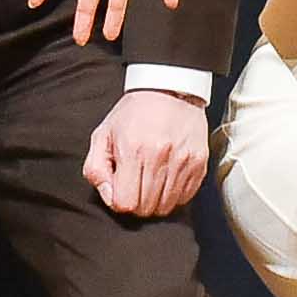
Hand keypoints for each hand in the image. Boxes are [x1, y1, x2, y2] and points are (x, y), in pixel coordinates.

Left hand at [84, 91, 205, 219]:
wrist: (170, 88)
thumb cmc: (134, 113)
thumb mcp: (102, 135)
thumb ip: (96, 170)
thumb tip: (109, 197)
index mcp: (133, 150)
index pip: (126, 203)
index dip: (119, 201)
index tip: (121, 189)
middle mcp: (161, 157)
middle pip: (146, 208)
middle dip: (137, 203)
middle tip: (135, 185)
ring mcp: (184, 161)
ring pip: (166, 206)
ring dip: (156, 201)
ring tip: (151, 181)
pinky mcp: (200, 163)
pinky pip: (186, 197)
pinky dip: (174, 195)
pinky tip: (167, 178)